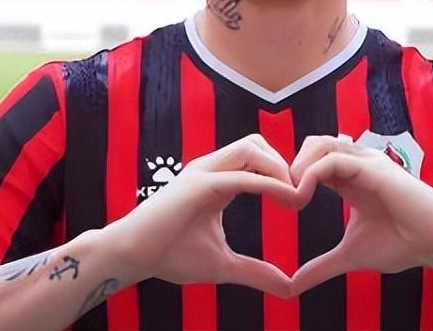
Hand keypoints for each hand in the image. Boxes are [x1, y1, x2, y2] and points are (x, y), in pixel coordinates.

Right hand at [105, 134, 298, 296]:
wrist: (130, 257)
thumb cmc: (169, 256)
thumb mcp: (222, 265)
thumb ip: (255, 272)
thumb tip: (288, 288)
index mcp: (216, 180)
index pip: (256, 158)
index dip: (282, 171)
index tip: (301, 198)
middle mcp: (210, 169)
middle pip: (257, 143)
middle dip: (284, 163)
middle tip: (302, 194)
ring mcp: (203, 173)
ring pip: (251, 148)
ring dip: (279, 167)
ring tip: (295, 196)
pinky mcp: (198, 184)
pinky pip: (241, 175)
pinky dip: (268, 183)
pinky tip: (286, 198)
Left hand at [289, 135, 432, 294]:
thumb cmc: (403, 245)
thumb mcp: (351, 255)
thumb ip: (321, 266)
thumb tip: (293, 286)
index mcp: (350, 179)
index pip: (312, 161)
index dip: (291, 177)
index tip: (281, 204)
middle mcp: (357, 165)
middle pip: (313, 144)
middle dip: (290, 165)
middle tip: (281, 196)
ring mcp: (366, 163)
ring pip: (319, 145)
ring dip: (297, 168)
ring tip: (291, 198)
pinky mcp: (373, 168)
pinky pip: (332, 160)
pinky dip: (310, 176)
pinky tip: (302, 199)